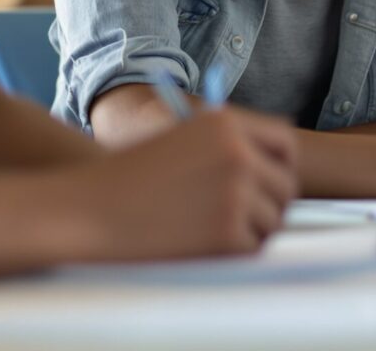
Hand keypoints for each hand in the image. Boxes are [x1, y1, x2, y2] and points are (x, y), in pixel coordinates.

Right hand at [73, 108, 297, 259]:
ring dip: (251, 230)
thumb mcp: (180, 142)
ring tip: (209, 230)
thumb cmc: (129, 179)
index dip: (282, 165)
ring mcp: (236, 194)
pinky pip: (253, 247)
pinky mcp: (228, 233)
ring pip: (273, 220)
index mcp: (226, 124)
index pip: (285, 143)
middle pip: (286, 186)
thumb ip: (226, 149)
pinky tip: (199, 245)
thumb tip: (272, 174)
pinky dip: (233, 252)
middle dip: (270, 204)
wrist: (89, 210)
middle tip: (247, 218)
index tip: (271, 183)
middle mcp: (239, 154)